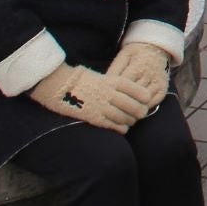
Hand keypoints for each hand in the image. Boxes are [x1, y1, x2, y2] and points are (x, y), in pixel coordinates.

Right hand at [28, 65, 152, 132]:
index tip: (146, 100)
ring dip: (131, 121)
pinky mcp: (94, 118)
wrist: (60, 85)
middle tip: (141, 114)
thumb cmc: (82, 79)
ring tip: (130, 121)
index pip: (139, 91)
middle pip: (135, 107)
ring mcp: (102, 106)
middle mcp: (111, 94)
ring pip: (126, 118)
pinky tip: (122, 128)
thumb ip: (117, 85)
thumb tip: (132, 95)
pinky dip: (121, 128)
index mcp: (114, 81)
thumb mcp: (103, 77)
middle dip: (140, 112)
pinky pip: (113, 126)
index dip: (145, 98)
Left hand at [109, 42, 174, 109]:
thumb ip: (114, 69)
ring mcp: (158, 84)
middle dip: (121, 102)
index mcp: (139, 66)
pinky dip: (142, 107)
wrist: (157, 49)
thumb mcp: (124, 56)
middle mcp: (150, 76)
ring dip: (132, 108)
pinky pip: (152, 103)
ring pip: (143, 101)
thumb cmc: (137, 53)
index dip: (114, 93)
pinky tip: (133, 109)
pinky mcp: (163, 90)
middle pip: (134, 95)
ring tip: (121, 111)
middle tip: (111, 108)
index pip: (124, 85)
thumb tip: (105, 84)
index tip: (106, 98)